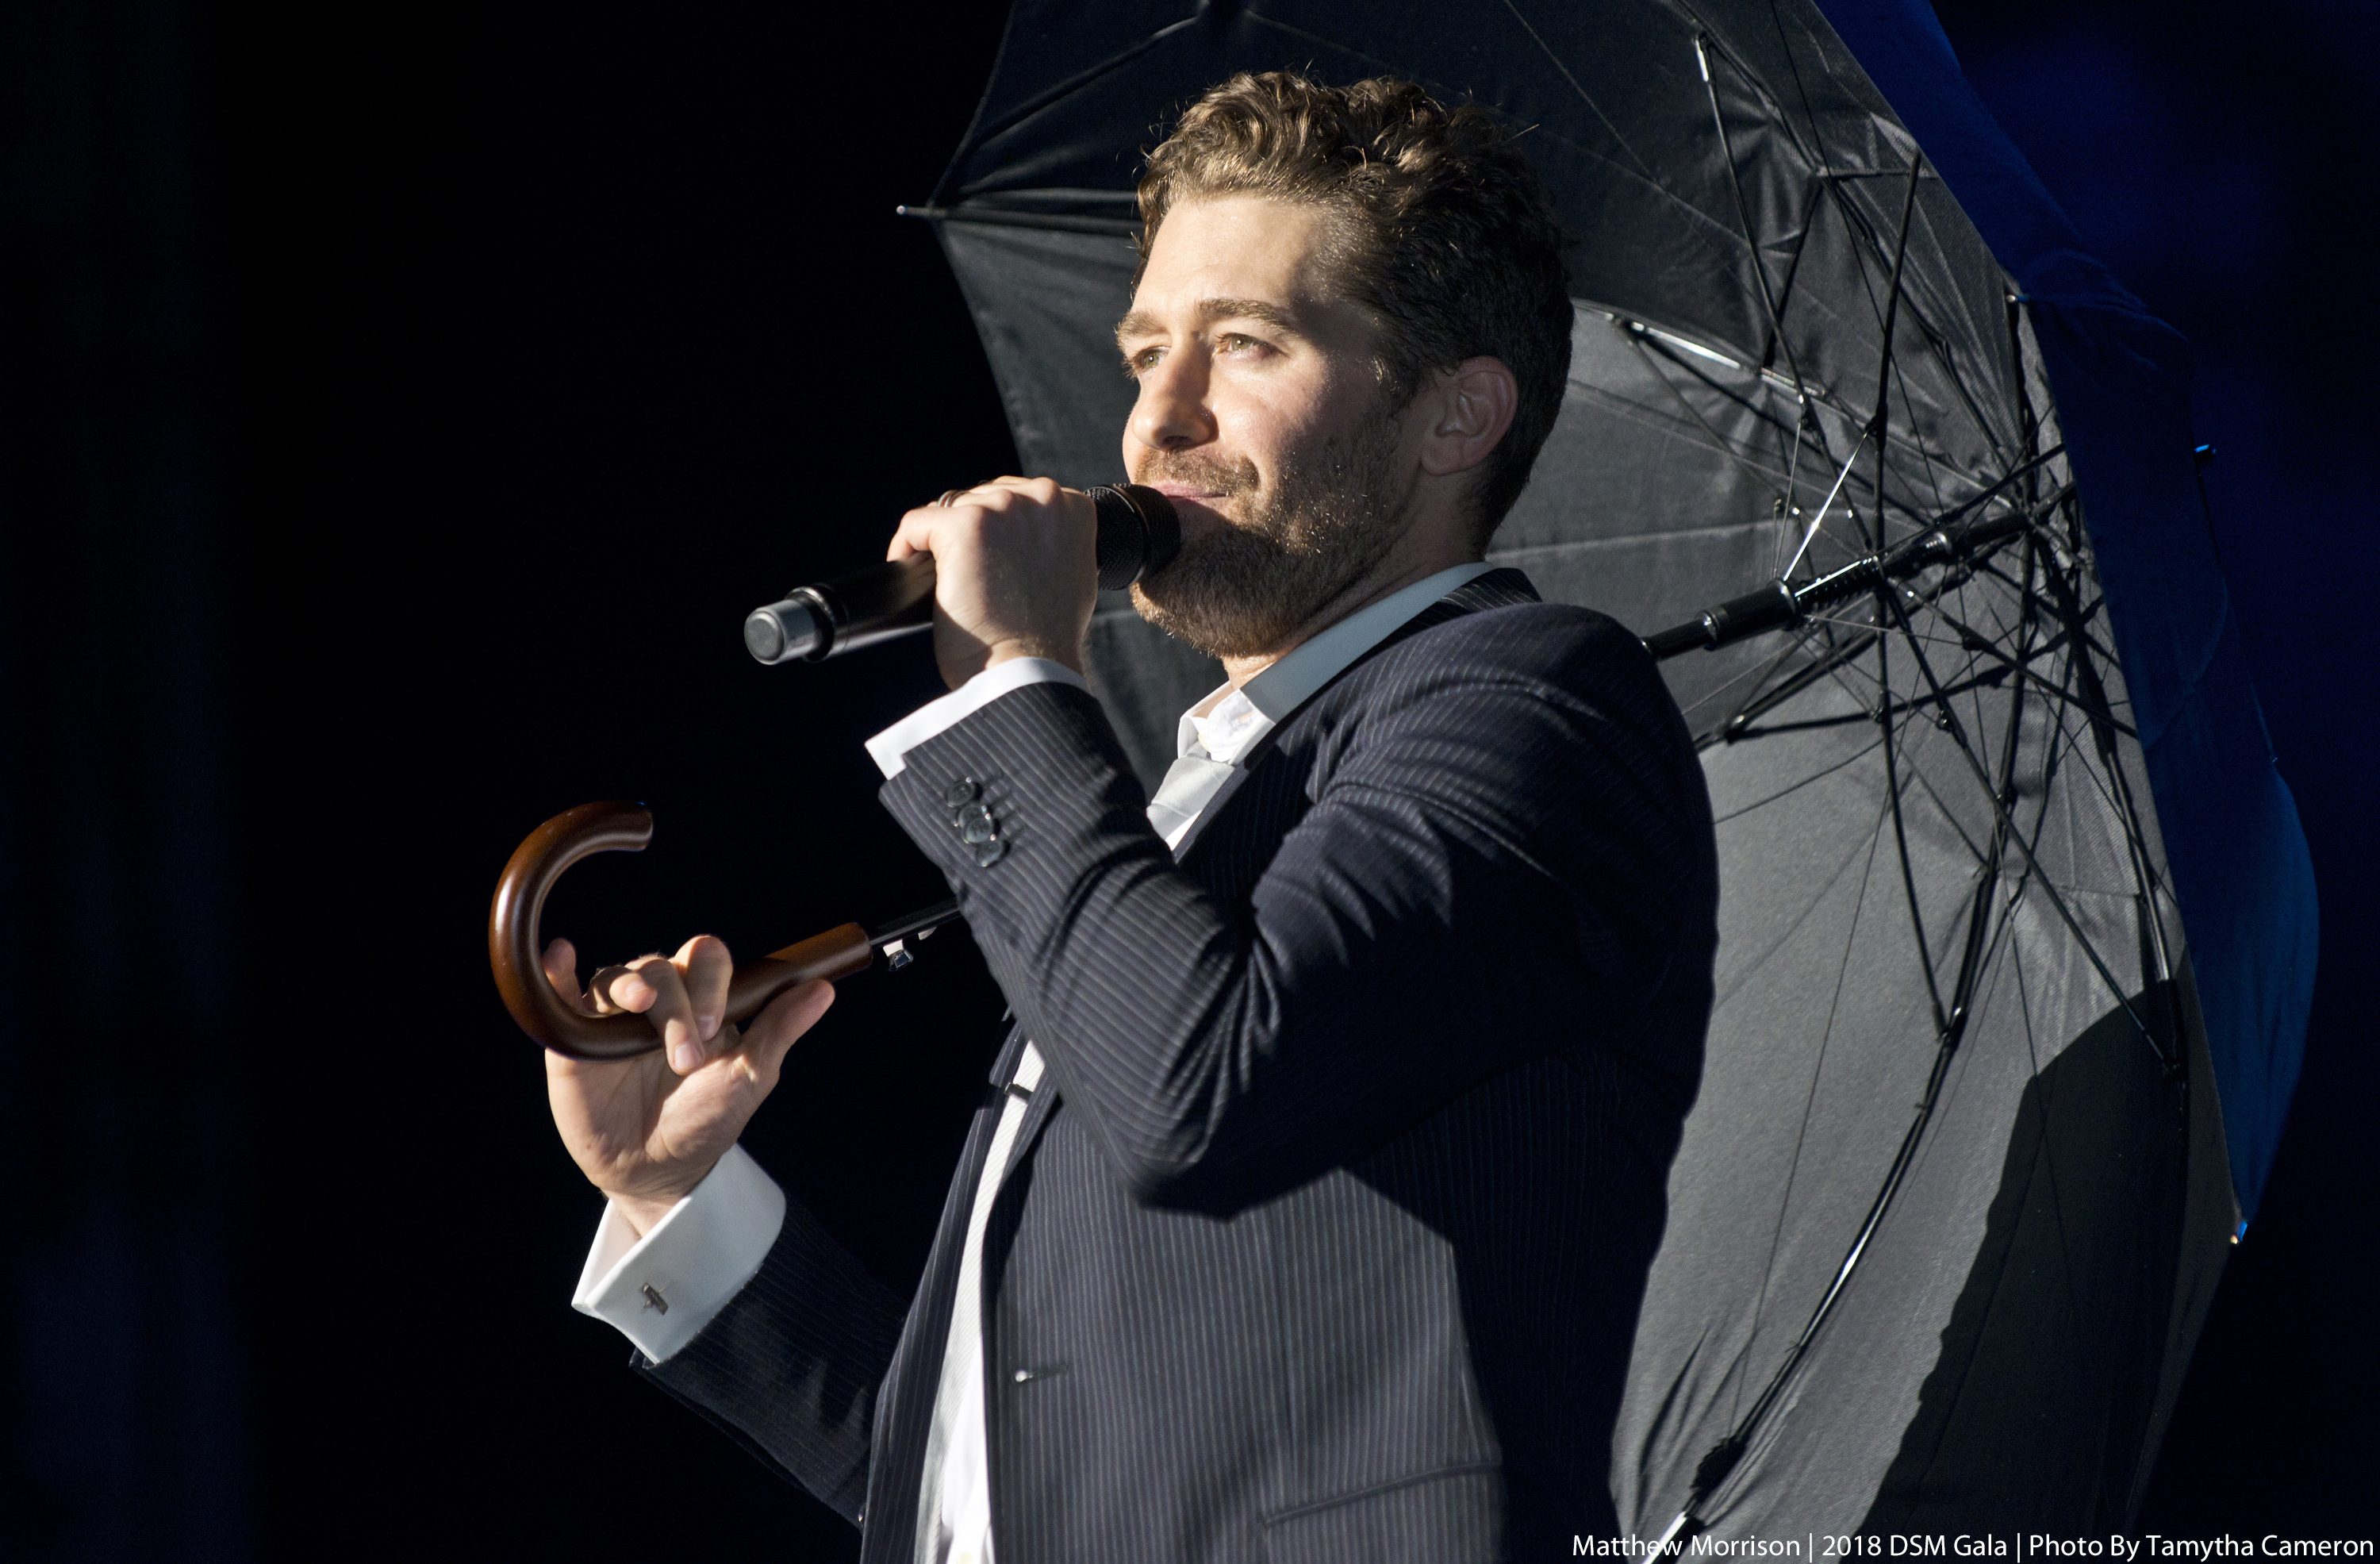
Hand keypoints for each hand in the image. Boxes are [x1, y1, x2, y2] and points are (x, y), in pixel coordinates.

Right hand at [540, 934, 835, 1235]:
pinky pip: (560, 993)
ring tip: (639, 1004)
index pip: (705, 958)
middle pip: (660, 966)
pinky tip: (559, 956)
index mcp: (700, 998)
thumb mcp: (748, 1078)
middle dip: (675, 1005)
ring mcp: (611, 1016)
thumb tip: (823, 990)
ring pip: (615, 977)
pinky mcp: (573, 1038)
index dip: (709, 982)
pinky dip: (557, 972)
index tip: (711, 1026)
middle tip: (685, 1057)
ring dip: (628, 984)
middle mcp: (656, 999)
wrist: (656, 1169)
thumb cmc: (704, 1121)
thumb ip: (778, 1031)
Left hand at [890, 476, 1099, 688]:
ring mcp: (1002, 508)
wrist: (1029, 672)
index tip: (987, 563)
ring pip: (949, 510)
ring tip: (946, 582)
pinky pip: (916, 524)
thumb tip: (1020, 539)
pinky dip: (906, 549)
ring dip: (940, 544)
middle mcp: (1042, 498)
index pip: (1015, 497)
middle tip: (967, 579)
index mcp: (1072, 507)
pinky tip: (915, 576)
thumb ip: (1052, 544)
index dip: (994, 531)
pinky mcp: (963, 525)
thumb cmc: (1047, 641)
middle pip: (980, 498)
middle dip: (968, 535)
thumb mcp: (1071, 577)